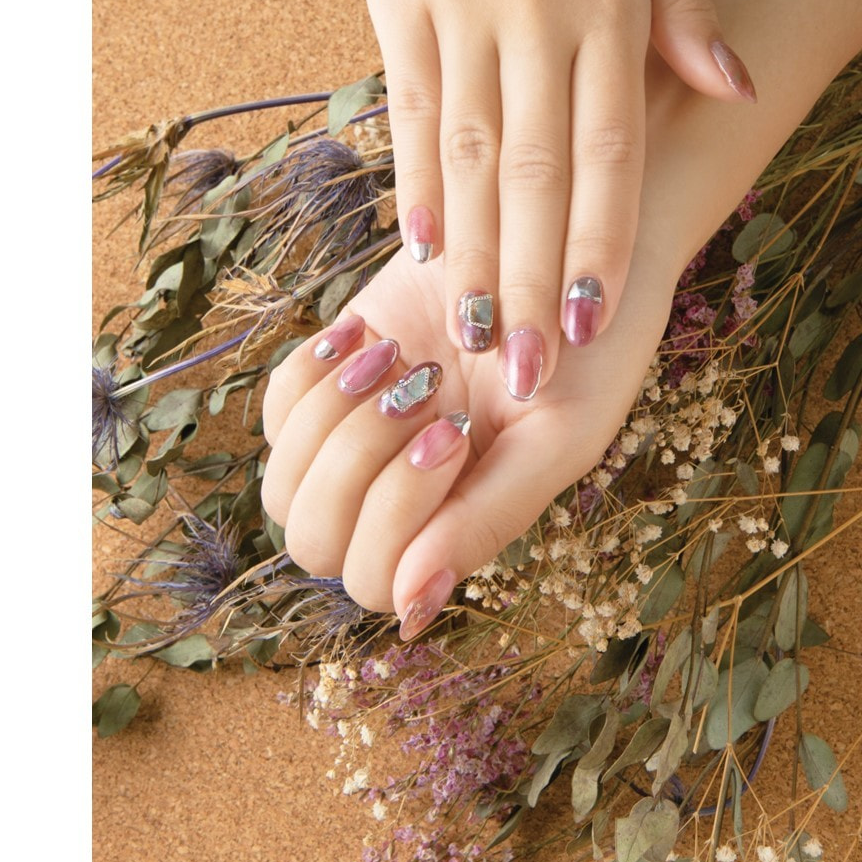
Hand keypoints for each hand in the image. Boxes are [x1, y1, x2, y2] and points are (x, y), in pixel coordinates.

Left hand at [260, 240, 678, 635]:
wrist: (565, 252)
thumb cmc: (584, 353)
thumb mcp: (556, 435)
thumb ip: (489, 520)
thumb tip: (412, 608)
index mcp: (457, 530)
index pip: (375, 578)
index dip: (397, 514)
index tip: (456, 431)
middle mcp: (400, 501)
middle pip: (316, 539)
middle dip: (357, 463)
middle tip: (425, 391)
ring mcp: (360, 444)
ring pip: (283, 484)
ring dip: (333, 417)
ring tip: (400, 358)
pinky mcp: (334, 384)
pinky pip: (278, 409)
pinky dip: (311, 373)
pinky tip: (371, 337)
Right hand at [364, 0, 754, 401]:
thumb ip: (687, 11)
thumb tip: (737, 91)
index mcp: (605, 5)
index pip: (607, 151)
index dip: (598, 243)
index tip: (590, 324)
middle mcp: (534, 18)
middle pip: (536, 176)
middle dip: (532, 280)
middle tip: (526, 370)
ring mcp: (460, 12)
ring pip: (470, 157)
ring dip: (474, 255)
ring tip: (476, 333)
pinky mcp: (397, 1)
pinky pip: (411, 109)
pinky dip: (419, 181)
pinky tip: (422, 249)